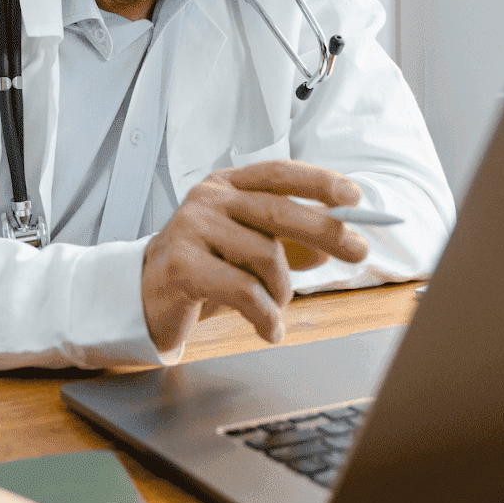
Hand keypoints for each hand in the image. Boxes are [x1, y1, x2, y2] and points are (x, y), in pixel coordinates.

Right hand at [141, 160, 368, 353]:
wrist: (145, 295)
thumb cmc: (202, 268)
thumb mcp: (247, 250)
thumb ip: (287, 244)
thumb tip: (333, 247)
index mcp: (226, 185)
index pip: (278, 173)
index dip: (318, 181)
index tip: (354, 197)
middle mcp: (208, 199)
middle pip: (279, 210)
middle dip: (326, 231)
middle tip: (359, 251)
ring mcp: (192, 228)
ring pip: (265, 254)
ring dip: (282, 289)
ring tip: (275, 306)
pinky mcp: (183, 264)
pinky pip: (244, 290)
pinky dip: (265, 315)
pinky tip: (269, 329)